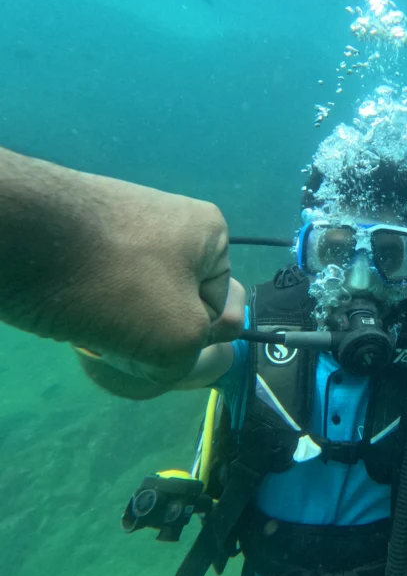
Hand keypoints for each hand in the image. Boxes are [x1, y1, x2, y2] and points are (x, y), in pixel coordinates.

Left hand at [0, 152, 244, 377]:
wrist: (20, 237)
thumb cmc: (117, 282)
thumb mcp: (180, 336)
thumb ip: (195, 355)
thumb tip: (166, 351)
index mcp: (209, 232)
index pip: (216, 308)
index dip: (190, 336)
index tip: (158, 338)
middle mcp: (171, 220)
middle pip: (174, 305)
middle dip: (152, 333)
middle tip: (122, 337)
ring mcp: (124, 224)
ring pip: (137, 301)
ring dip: (120, 327)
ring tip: (92, 326)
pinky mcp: (83, 233)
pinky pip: (103, 286)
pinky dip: (92, 309)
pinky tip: (71, 314)